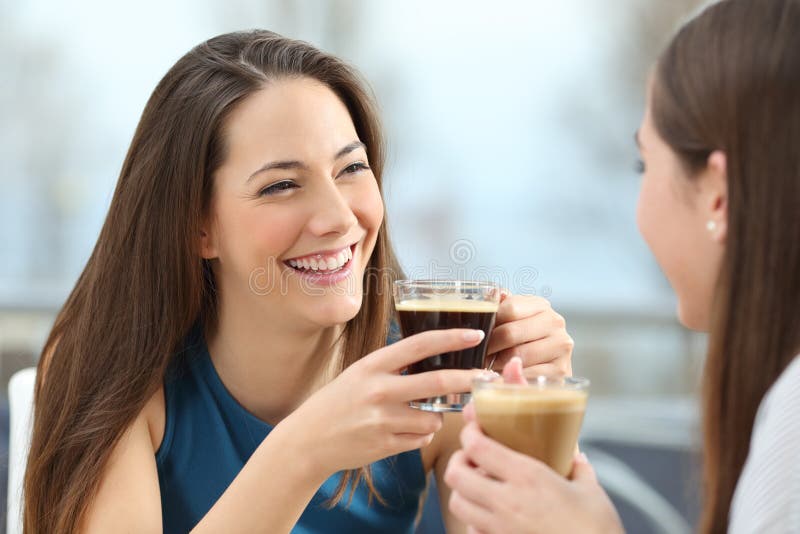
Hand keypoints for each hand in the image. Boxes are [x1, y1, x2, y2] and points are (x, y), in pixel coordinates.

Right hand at [281, 328, 492, 476]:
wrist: (308, 440)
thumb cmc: (337, 402)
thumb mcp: (360, 374)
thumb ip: (393, 367)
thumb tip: (434, 359)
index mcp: (373, 365)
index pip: (420, 344)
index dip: (452, 338)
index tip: (476, 335)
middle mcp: (379, 390)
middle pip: (437, 381)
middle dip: (468, 379)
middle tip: (488, 377)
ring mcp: (383, 419)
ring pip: (433, 417)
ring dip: (437, 416)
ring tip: (421, 415)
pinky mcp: (385, 445)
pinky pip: (421, 439)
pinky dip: (421, 434)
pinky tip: (405, 431)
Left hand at [444, 422, 622, 533]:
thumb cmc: (596, 531)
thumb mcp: (591, 492)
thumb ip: (579, 469)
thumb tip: (576, 457)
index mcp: (528, 478)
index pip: (477, 446)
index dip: (469, 431)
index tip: (475, 427)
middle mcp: (507, 502)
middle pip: (455, 474)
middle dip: (458, 460)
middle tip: (471, 457)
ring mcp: (500, 528)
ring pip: (457, 504)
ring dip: (462, 490)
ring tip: (478, 485)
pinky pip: (472, 530)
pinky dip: (473, 519)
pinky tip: (491, 515)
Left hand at [486, 292, 572, 377]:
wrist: (548, 369)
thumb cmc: (524, 342)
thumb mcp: (514, 321)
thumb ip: (502, 306)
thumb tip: (494, 293)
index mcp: (541, 305)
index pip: (509, 308)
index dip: (490, 323)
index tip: (478, 334)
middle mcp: (555, 321)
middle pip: (510, 333)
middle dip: (490, 347)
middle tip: (479, 355)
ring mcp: (561, 345)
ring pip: (517, 355)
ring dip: (498, 364)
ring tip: (488, 366)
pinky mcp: (561, 369)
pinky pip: (527, 374)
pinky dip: (512, 377)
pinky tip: (504, 377)